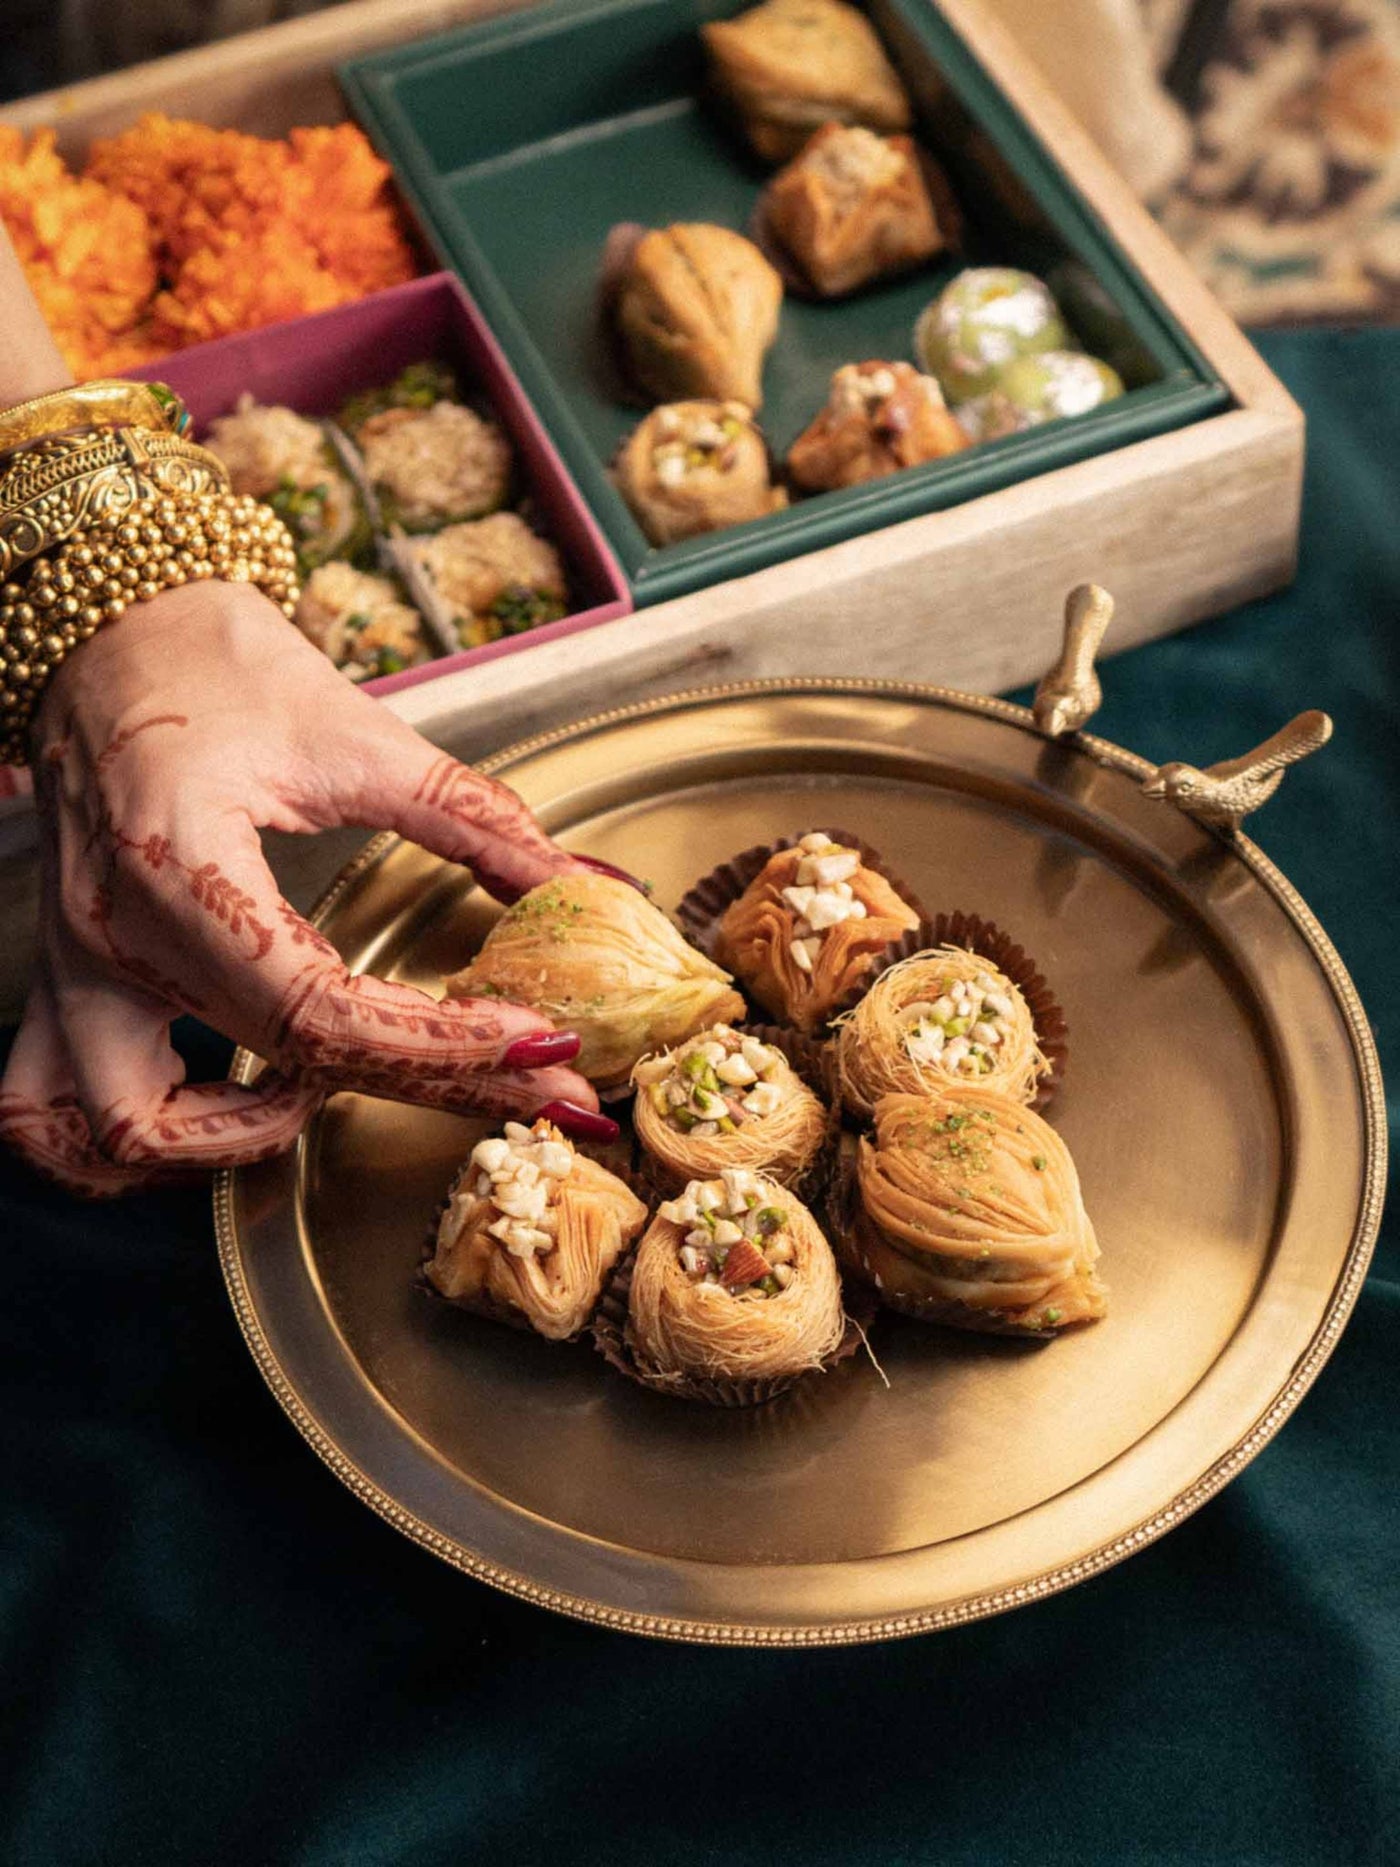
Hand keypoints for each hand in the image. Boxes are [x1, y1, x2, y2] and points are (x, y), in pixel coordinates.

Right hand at [0, 580, 624, 1196]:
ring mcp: (76, 963)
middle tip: (527, 1086)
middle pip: (271, 1066)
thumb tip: (580, 880)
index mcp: (179, 859)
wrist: (109, 628)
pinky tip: (231, 1105)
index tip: (537, 1046)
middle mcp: (115, 930)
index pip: (318, 1007)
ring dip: (231, 1144)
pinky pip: (59, 1108)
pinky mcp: (69, 975)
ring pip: (115, 1131)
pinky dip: (148, 1139)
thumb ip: (473, 819)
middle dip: (421, 1087)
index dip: (440, 1046)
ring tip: (322, 1099)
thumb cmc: (211, 664)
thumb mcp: (357, 734)